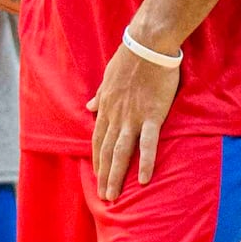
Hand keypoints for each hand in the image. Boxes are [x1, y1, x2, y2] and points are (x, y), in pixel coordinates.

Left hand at [88, 40, 182, 199]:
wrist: (147, 45)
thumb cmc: (129, 58)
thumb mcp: (108, 77)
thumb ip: (100, 95)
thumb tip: (88, 105)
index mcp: (106, 107)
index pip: (98, 139)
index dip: (96, 158)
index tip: (97, 175)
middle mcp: (115, 116)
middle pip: (106, 151)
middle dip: (103, 175)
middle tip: (103, 196)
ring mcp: (132, 117)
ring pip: (121, 152)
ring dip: (116, 176)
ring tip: (114, 195)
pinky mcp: (152, 116)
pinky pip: (147, 144)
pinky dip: (144, 163)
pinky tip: (143, 180)